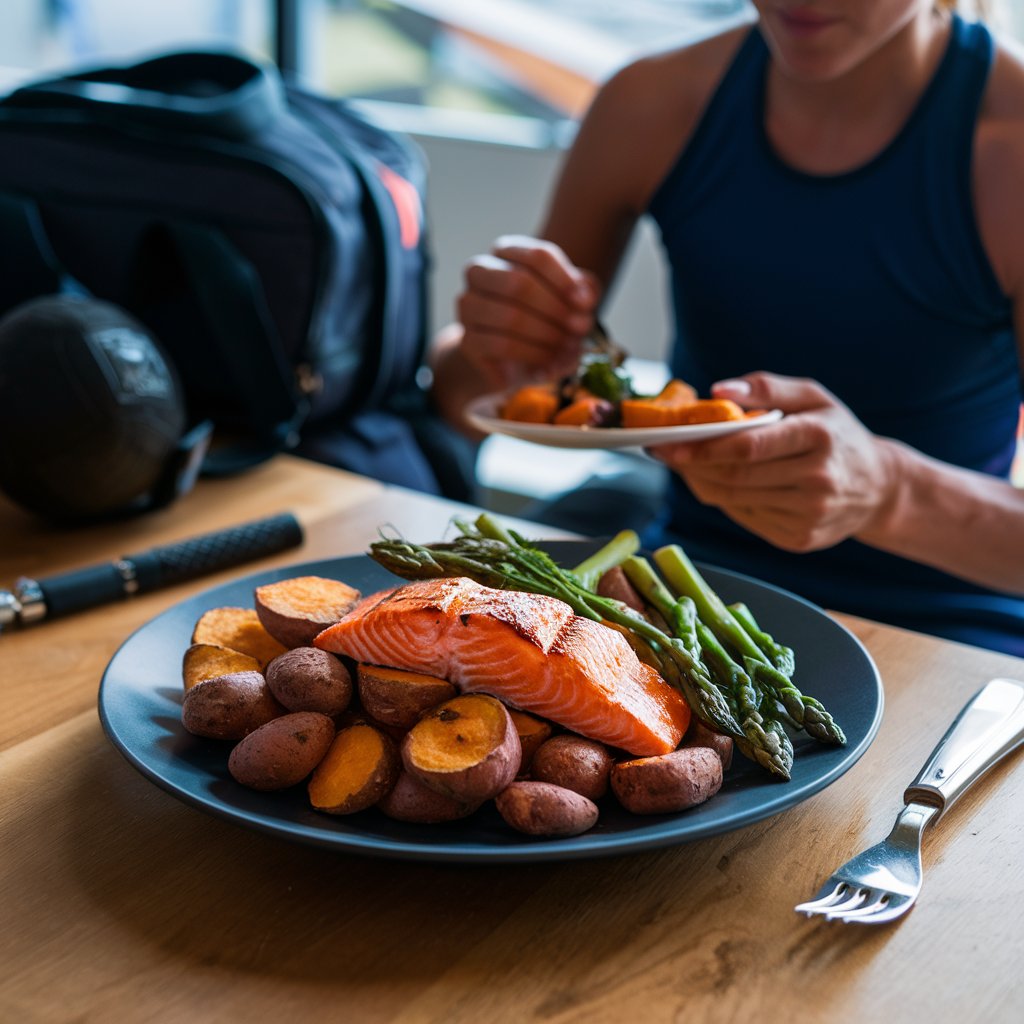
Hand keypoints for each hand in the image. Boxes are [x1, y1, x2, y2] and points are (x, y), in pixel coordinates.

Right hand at [456, 235, 599, 391]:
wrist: (509, 358)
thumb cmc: (542, 318)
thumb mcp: (568, 300)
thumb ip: (583, 293)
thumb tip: (585, 301)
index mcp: (506, 252)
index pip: (537, 256)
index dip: (565, 280)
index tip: (587, 303)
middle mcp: (480, 272)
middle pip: (519, 283)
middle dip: (556, 309)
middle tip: (581, 329)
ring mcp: (468, 305)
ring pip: (509, 316)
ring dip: (547, 335)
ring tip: (568, 346)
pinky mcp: (467, 340)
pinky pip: (501, 345)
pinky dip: (532, 355)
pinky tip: (549, 362)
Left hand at [649, 372, 899, 551]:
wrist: (879, 488)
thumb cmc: (837, 433)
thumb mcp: (812, 397)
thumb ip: (765, 388)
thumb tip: (718, 392)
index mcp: (819, 437)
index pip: (748, 447)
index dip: (702, 448)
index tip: (666, 443)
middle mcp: (817, 480)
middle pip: (736, 477)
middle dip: (691, 465)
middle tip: (662, 452)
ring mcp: (809, 515)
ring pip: (735, 500)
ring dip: (701, 482)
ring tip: (684, 464)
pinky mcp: (799, 539)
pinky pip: (745, 517)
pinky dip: (723, 499)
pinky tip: (715, 482)